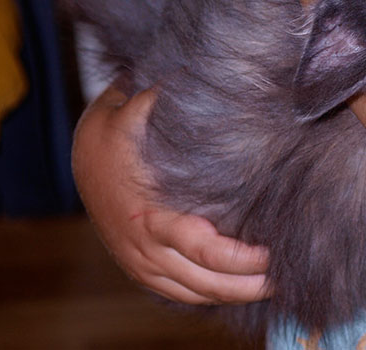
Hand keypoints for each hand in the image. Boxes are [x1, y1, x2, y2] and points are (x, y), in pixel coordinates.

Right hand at [72, 84, 270, 304]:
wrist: (80, 153)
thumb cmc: (115, 128)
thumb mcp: (135, 105)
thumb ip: (168, 94)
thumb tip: (207, 70)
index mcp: (151, 214)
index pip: (205, 250)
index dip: (242, 259)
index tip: (275, 252)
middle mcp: (145, 247)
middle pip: (205, 283)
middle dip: (247, 285)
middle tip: (285, 276)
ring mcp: (139, 262)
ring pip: (192, 294)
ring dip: (232, 295)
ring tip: (272, 287)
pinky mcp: (138, 267)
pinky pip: (176, 293)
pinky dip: (207, 296)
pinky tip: (235, 290)